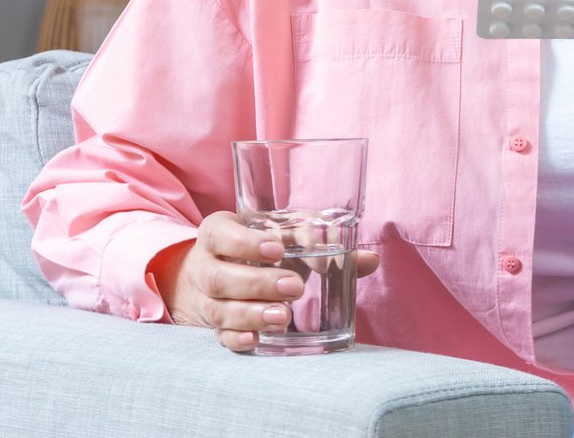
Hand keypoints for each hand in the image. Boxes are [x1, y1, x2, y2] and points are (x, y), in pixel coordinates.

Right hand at [151, 210, 381, 350]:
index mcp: (218, 234)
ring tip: (283, 317)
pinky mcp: (213, 327)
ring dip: (251, 314)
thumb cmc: (259, 249)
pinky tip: (257, 339)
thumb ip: (320, 243)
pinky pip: (219, 336)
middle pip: (219, 277)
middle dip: (257, 283)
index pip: (222, 235)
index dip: (246, 243)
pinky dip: (237, 338)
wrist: (217, 269)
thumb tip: (369, 261)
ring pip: (218, 309)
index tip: (278, 248)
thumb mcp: (282, 237)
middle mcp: (205, 266)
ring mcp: (205, 299)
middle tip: (294, 288)